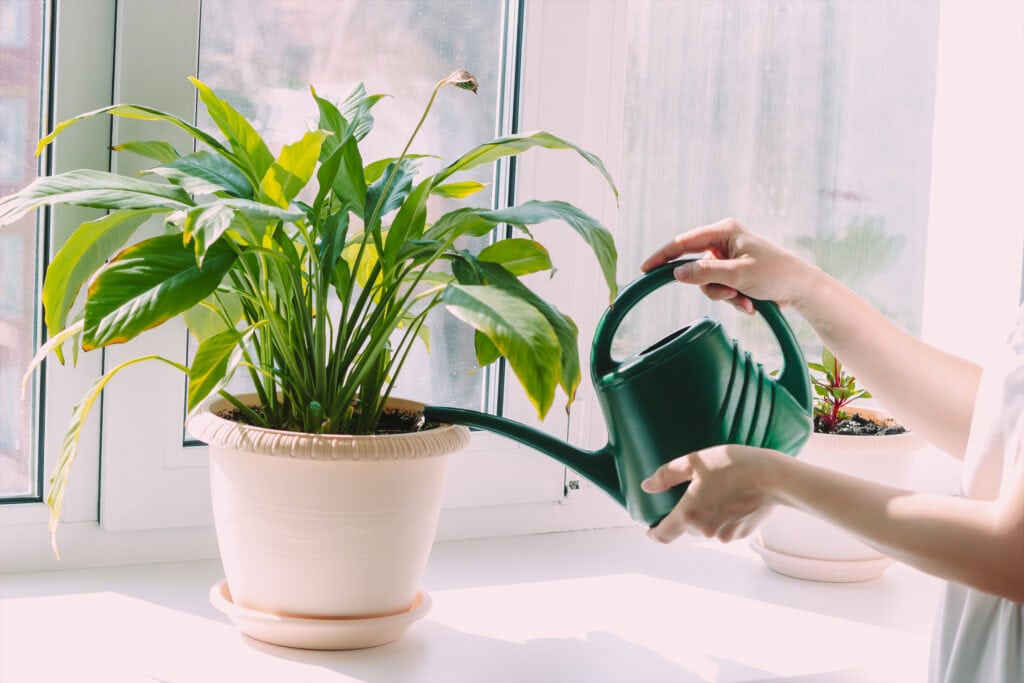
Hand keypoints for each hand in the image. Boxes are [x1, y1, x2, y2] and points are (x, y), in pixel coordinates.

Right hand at [640, 218, 815, 313]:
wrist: (802, 288)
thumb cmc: (775, 274)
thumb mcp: (738, 275)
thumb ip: (705, 273)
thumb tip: (676, 274)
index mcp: (724, 231)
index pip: (683, 243)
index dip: (662, 256)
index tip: (644, 269)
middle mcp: (724, 240)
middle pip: (695, 267)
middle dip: (711, 286)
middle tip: (731, 293)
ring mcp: (728, 256)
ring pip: (707, 282)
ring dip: (724, 295)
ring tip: (745, 299)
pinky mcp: (734, 271)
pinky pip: (720, 288)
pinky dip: (732, 298)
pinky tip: (750, 302)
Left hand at [641, 444, 785, 543]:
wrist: (773, 476)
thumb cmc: (732, 465)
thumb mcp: (694, 462)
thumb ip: (666, 476)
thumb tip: (647, 486)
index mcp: (689, 515)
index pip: (663, 536)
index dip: (654, 533)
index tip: (651, 529)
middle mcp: (705, 531)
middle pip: (687, 528)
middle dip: (687, 513)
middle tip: (697, 490)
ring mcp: (725, 535)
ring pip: (707, 529)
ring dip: (707, 515)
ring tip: (720, 491)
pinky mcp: (742, 534)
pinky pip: (725, 528)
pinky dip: (725, 517)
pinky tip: (735, 498)